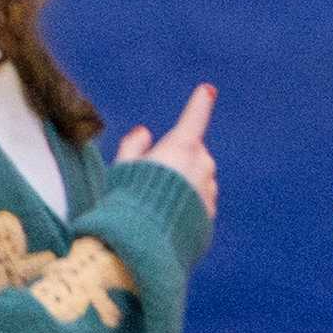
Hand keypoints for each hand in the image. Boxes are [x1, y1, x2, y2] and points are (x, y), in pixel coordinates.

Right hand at [115, 83, 220, 222]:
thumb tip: (144, 131)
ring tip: (155, 203)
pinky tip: (165, 217)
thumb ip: (133, 146)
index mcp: (182, 147)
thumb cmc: (128, 200)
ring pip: (197, 178)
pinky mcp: (210, 212)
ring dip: (182, 183)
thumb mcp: (123, 168)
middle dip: (176, 160)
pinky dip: (185, 203)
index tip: (208, 90)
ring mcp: (209, 189)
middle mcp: (202, 165)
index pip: (194, 118)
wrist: (145, 243)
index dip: (199, 103)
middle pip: (192, 153)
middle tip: (149, 178)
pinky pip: (198, 201)